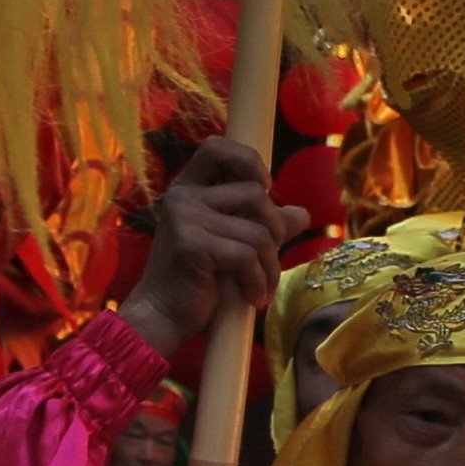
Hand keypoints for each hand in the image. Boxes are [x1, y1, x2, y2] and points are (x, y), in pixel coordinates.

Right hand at [117, 137, 295, 364]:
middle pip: (255, 194)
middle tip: (268, 260)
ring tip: (262, 288)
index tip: (264, 189)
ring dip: (270, 265)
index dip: (248, 161)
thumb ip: (264, 225)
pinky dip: (258, 281)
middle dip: (274, 231)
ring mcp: (185, 218)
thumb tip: (302, 214)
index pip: (217, 147)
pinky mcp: (192, 245)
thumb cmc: (197, 282)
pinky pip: (247, 256)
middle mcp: (183, 196)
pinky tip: (253, 298)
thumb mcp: (233, 245)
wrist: (163, 318)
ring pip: (258, 230)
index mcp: (189, 188)